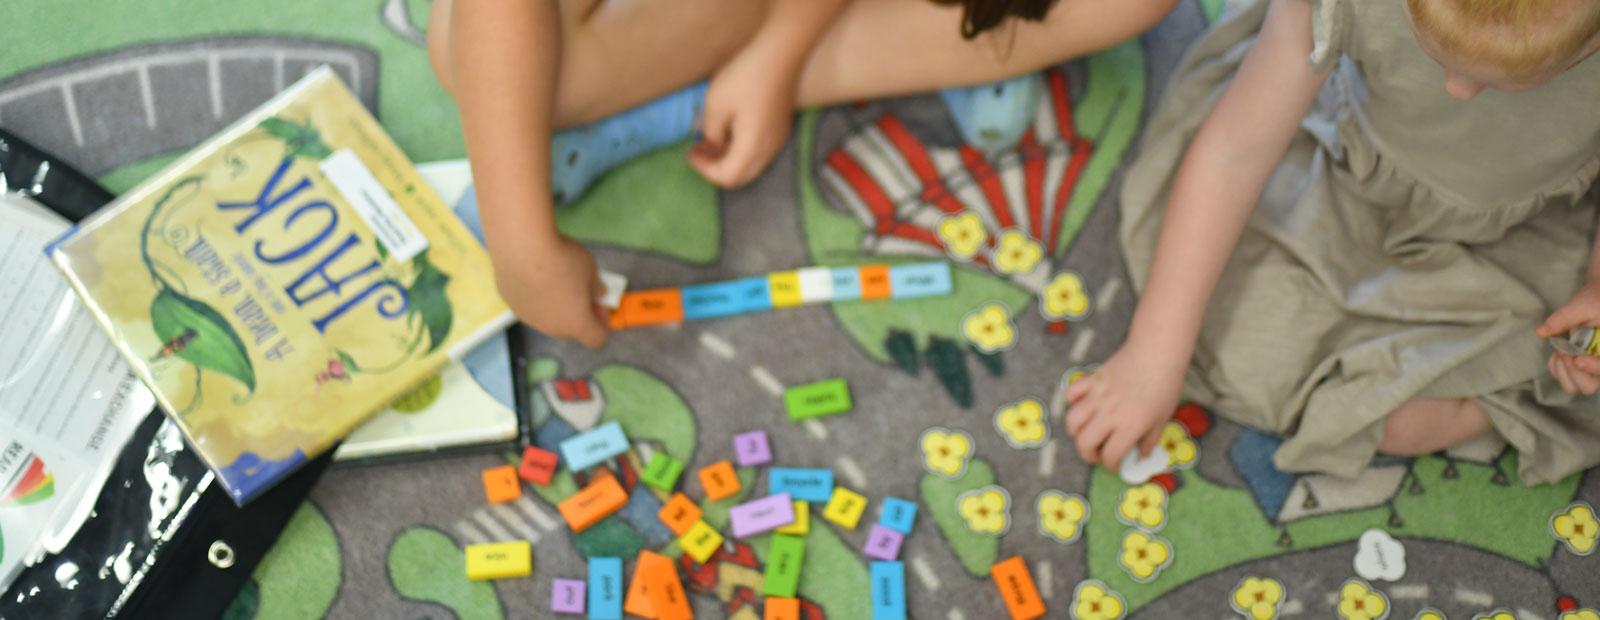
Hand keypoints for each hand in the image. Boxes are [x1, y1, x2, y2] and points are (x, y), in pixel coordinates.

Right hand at [495, 236, 609, 348]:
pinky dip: (536, 297)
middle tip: (582, 294)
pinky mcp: (511, 304)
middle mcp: (551, 328)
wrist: (521, 248)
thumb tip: (599, 292)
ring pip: (547, 321)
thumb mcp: (590, 269)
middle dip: (578, 317)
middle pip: (570, 332)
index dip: (603, 323)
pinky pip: (529, 306)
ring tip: (555, 282)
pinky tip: (533, 274)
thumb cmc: (564, 260)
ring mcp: (528, 318)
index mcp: (576, 324)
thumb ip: (596, 285)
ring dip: (556, 309)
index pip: (596, 338)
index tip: (601, 303)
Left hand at [687, 41, 795, 187]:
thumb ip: (711, 132)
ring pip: (751, 165)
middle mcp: (769, 151)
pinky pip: (760, 151)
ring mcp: (778, 140)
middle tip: (698, 150)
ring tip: (710, 139)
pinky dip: (741, 149)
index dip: (704, 170)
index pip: (727, 177)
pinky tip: (730, 130)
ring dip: (729, 158)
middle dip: (716, 168)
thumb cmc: (745, 78)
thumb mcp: (715, 105)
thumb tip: (714, 142)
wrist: (781, 53)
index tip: (689, 152)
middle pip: (741, 177)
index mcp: (752, 149)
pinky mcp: (781, 128)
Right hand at [1064, 342, 1186, 469]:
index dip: (1112, 466)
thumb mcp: (1162, 418)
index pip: (1110, 456)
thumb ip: (1150, 440)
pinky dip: (1072, 402)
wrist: (1156, 353)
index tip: (1116, 465)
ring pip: (1072, 421)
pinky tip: (1082, 405)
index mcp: (1129, 427)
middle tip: (1098, 454)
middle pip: (1085, 444)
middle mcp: (1109, 414)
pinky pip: (1071, 394)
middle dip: (1089, 455)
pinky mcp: (1090, 381)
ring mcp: (1096, 397)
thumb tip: (1142, 456)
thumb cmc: (1165, 387)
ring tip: (1087, 433)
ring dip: (1077, 432)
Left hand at [1536, 281, 1599, 394]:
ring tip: (1561, 352)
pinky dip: (1558, 369)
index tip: (1577, 359)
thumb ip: (1565, 318)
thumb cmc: (1596, 299)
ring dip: (1564, 373)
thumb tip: (1541, 333)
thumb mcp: (1583, 305)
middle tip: (1565, 352)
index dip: (1594, 368)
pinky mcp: (1581, 366)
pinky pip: (1567, 379)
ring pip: (1578, 387)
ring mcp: (1593, 366)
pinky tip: (1557, 354)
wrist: (1597, 298)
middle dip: (1574, 372)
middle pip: (1590, 386)